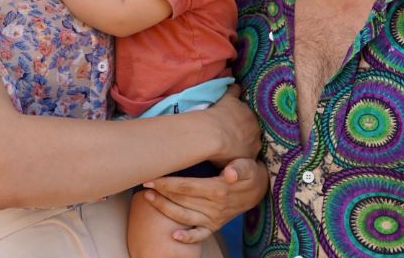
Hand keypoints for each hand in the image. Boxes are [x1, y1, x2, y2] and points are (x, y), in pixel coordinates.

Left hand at [141, 158, 268, 243]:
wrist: (260, 189)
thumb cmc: (249, 172)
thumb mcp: (248, 166)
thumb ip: (239, 167)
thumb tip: (230, 173)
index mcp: (218, 190)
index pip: (187, 186)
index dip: (168, 182)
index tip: (151, 176)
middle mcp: (214, 207)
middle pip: (181, 200)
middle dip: (161, 192)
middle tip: (144, 183)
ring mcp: (214, 218)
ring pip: (184, 216)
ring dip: (164, 209)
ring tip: (148, 199)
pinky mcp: (216, 225)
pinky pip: (200, 235)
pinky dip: (188, 238)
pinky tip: (174, 236)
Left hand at [206, 85, 261, 163]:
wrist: (213, 138)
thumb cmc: (222, 156)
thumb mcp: (236, 165)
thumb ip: (240, 165)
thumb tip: (238, 168)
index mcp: (256, 143)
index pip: (254, 142)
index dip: (245, 143)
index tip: (238, 145)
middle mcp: (254, 126)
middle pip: (251, 125)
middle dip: (245, 127)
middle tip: (233, 130)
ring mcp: (244, 111)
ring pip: (245, 109)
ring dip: (239, 111)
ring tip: (231, 114)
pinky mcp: (231, 101)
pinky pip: (235, 91)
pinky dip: (233, 90)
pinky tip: (231, 88)